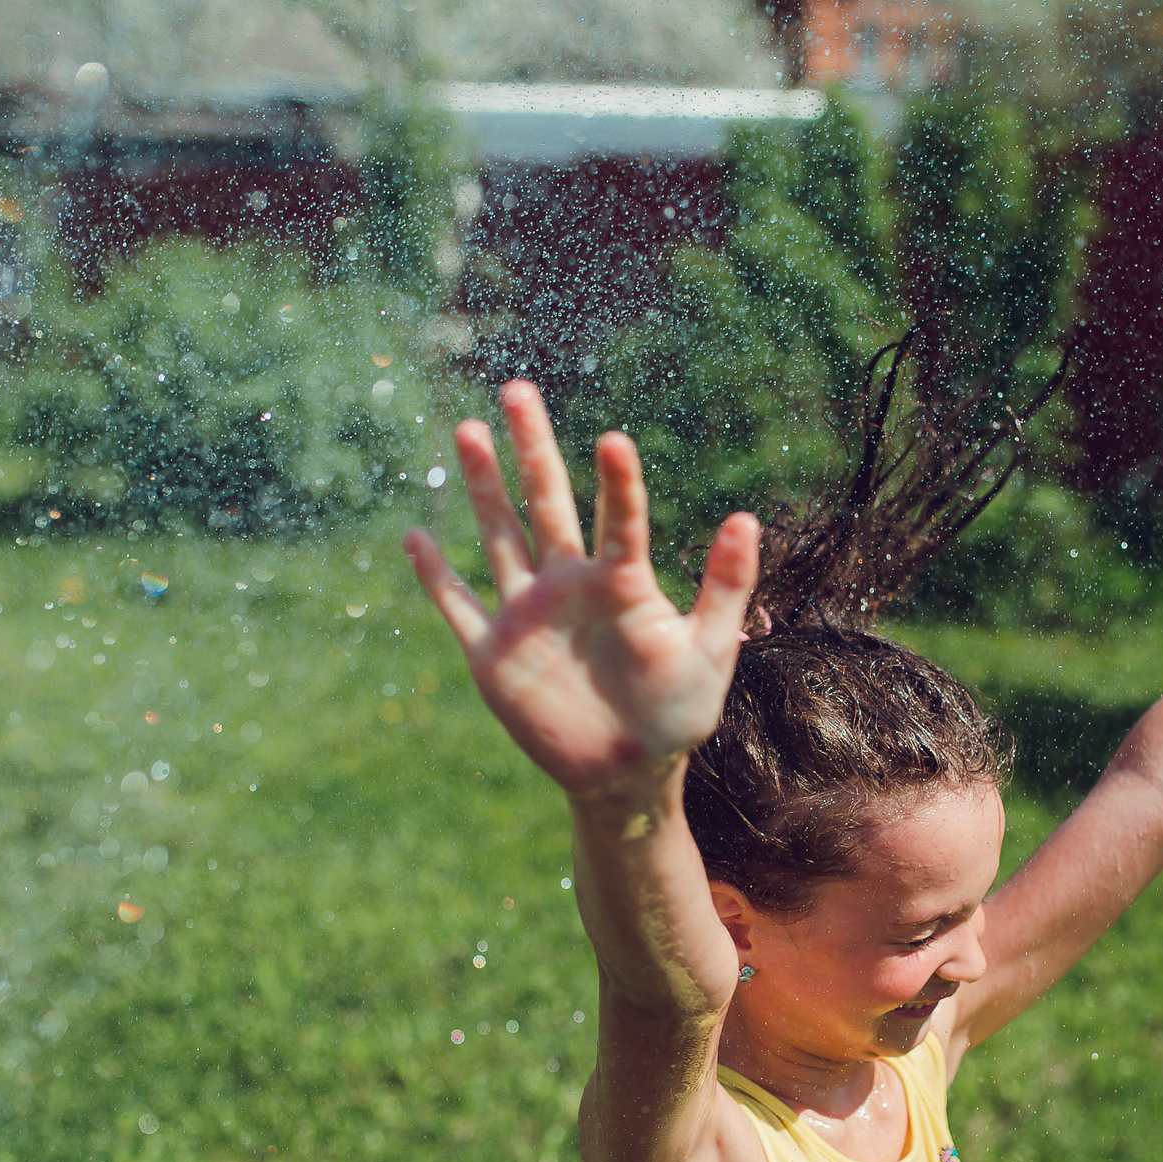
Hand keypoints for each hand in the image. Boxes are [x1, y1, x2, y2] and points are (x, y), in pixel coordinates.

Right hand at [405, 382, 759, 796]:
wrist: (628, 774)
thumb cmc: (677, 712)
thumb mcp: (709, 650)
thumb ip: (725, 587)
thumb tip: (746, 518)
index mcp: (619, 583)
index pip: (616, 519)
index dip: (616, 482)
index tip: (614, 440)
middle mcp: (568, 586)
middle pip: (545, 502)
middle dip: (531, 447)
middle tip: (518, 387)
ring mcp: (527, 616)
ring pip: (498, 537)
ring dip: (482, 486)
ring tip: (467, 428)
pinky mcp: (493, 656)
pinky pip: (458, 608)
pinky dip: (436, 577)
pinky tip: (416, 537)